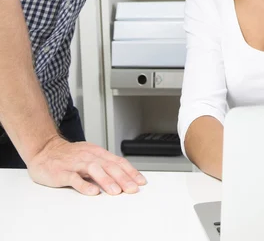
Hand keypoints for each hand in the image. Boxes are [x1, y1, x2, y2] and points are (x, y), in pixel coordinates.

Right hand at [27, 136, 145, 195]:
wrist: (44, 149)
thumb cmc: (69, 156)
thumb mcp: (89, 156)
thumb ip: (104, 166)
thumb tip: (124, 177)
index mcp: (97, 153)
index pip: (117, 161)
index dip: (130, 171)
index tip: (140, 181)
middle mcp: (88, 156)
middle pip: (108, 166)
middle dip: (123, 178)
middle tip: (133, 189)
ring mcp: (75, 163)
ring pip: (94, 170)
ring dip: (106, 180)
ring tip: (116, 191)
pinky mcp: (62, 172)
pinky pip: (74, 178)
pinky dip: (84, 185)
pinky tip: (92, 192)